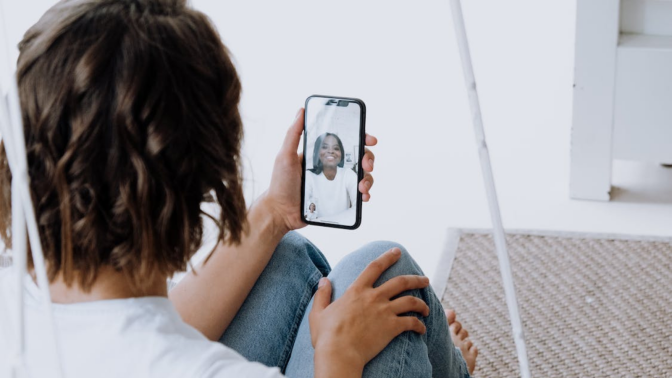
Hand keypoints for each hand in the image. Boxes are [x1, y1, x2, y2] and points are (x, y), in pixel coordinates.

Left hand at [263, 108, 377, 231]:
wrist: (281, 212)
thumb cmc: (280, 184)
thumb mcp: (285, 156)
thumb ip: (293, 134)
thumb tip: (301, 110)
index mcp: (321, 153)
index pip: (345, 140)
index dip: (360, 137)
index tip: (369, 139)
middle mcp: (331, 166)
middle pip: (358, 157)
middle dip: (368, 158)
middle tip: (367, 164)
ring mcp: (336, 182)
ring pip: (361, 175)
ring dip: (368, 178)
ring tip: (362, 186)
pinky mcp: (338, 198)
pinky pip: (357, 194)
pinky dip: (365, 194)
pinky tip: (363, 196)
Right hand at [309, 248, 429, 373]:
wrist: (339, 353)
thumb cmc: (327, 335)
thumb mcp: (318, 312)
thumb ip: (322, 295)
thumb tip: (323, 280)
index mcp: (357, 291)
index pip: (375, 267)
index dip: (387, 257)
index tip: (397, 252)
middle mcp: (374, 297)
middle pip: (401, 282)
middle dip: (416, 279)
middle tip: (425, 279)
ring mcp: (384, 312)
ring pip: (411, 301)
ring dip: (422, 304)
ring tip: (426, 308)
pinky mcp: (392, 327)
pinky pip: (412, 323)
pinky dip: (420, 325)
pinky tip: (422, 328)